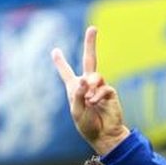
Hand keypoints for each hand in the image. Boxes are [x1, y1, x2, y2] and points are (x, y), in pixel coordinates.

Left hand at [52, 26, 129, 154]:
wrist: (104, 136)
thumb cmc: (87, 126)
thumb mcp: (77, 112)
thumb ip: (78, 95)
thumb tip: (85, 79)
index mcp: (75, 89)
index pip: (66, 73)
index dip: (61, 62)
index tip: (55, 51)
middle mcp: (87, 85)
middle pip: (90, 60)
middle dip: (91, 44)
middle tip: (93, 28)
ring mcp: (99, 88)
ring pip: (96, 75)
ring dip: (91, 86)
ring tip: (90, 100)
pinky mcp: (110, 93)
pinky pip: (104, 88)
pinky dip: (97, 96)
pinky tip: (94, 103)